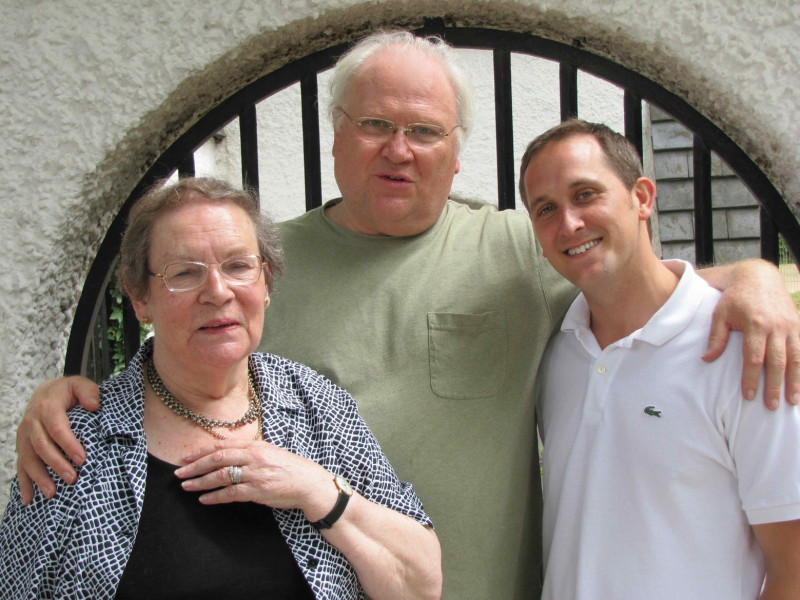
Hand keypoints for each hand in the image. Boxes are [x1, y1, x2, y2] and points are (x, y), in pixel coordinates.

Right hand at [16, 376, 98, 503]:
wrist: (44, 392)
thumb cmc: (66, 392)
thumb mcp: (79, 384)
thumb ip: (88, 392)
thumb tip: (94, 405)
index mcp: (47, 408)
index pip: (57, 429)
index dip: (68, 444)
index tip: (82, 459)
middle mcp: (31, 423)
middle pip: (42, 447)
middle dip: (56, 464)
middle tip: (72, 479)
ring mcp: (23, 436)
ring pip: (29, 459)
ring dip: (39, 477)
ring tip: (52, 493)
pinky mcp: (21, 446)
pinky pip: (20, 466)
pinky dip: (23, 483)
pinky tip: (28, 499)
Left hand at [175, 440, 337, 520]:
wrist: (309, 483)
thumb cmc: (290, 468)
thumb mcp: (270, 452)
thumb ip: (250, 452)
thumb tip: (227, 453)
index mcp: (255, 446)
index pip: (223, 445)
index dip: (202, 451)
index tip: (186, 456)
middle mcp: (254, 457)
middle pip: (218, 458)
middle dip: (195, 466)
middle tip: (179, 472)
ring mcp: (255, 474)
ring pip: (221, 476)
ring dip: (201, 482)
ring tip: (186, 486)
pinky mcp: (258, 491)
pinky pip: (231, 493)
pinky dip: (215, 497)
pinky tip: (204, 499)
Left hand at [702, 260, 799, 409]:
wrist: (758, 276)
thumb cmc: (735, 298)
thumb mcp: (720, 314)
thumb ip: (716, 337)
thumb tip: (706, 359)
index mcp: (756, 324)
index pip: (754, 358)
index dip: (751, 379)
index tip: (749, 396)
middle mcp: (777, 326)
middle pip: (778, 362)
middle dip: (775, 386)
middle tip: (772, 407)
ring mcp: (791, 326)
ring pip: (796, 358)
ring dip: (796, 381)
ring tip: (793, 402)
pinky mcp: (798, 324)